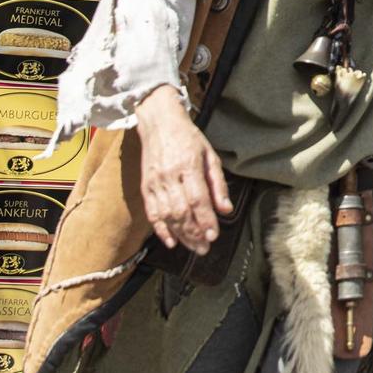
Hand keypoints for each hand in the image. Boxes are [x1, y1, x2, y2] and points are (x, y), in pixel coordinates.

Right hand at [134, 87, 231, 252]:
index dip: (206, 220)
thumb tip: (226, 210)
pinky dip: (161, 230)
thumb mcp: (210, 155)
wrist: (159, 123)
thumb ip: (218, 184)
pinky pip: (152, 213)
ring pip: (167, 215)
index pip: (198, 199)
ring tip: (193, 247)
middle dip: (194, 233)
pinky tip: (171, 241)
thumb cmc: (188, 138)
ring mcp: (155, 182)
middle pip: (182, 211)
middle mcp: (169, 176)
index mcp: (188, 165)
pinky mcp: (146, 187)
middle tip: (205, 248)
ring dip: (181, 235)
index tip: (213, 236)